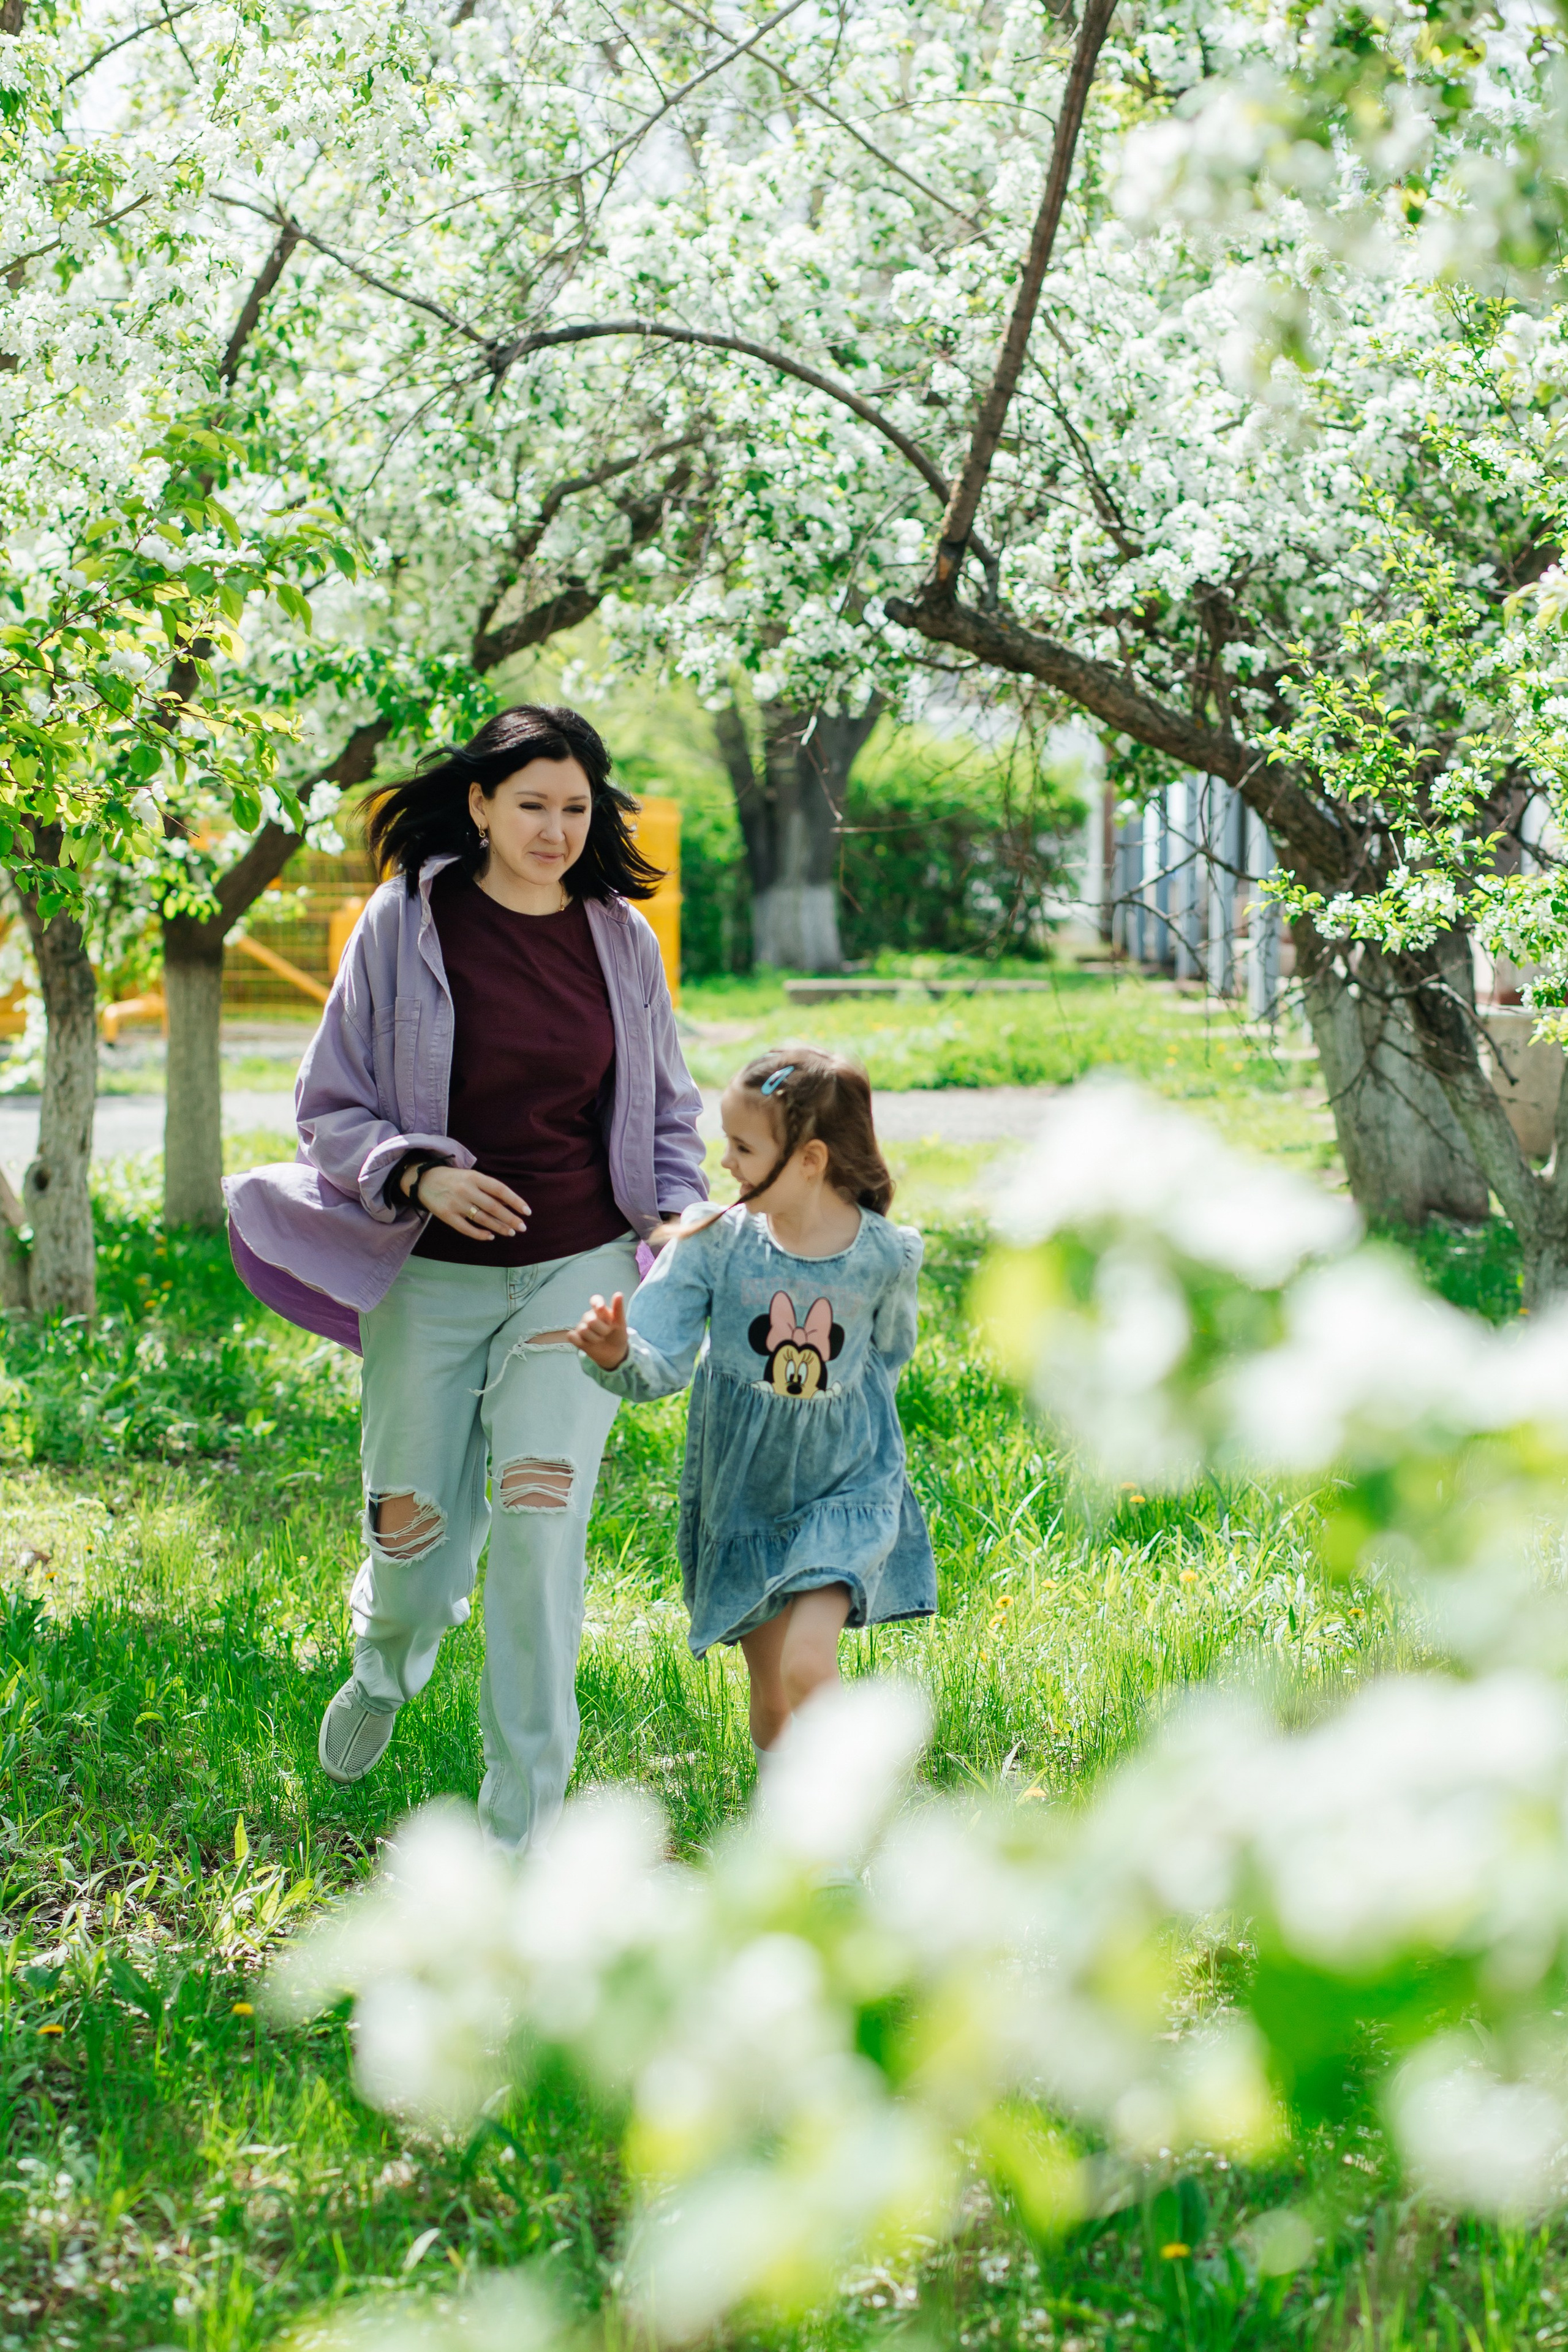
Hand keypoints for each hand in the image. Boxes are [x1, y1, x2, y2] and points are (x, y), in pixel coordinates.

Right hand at [413, 1164, 530, 1240]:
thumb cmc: (454, 1179)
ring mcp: (456, 1203)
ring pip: (482, 1219)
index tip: (527, 1211)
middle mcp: (466, 1190)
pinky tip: (490, 1236)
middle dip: (510, 1218)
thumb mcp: (471, 1176)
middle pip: (493, 1207)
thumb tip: (509, 1204)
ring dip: (499, 1227)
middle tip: (522, 1227)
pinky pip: (466, 1228)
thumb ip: (488, 1189)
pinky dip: (480, 1234)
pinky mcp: (446, 1216)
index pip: (500, 1190)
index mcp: (474, 1177)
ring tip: (510, 1232)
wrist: (423, 1180)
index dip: (515, 1201)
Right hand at [571, 1291, 628, 1368]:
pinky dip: (580, 1341)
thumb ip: (618, 1309)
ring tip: (600, 1339)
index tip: (601, 1308)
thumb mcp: (621, 1324)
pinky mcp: (576, 1337)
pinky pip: (572, 1336)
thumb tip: (618, 1293)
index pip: (595, 1300)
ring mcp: (581, 1326)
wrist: (615, 1353)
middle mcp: (589, 1316)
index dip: (596, 1303)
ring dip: (595, 1338)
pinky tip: (587, 1343)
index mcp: (601, 1310)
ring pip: (583, 1330)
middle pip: (591, 1320)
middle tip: (607, 1333)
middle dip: (602, 1330)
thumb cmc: (618, 1335)